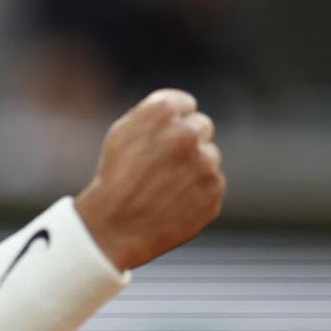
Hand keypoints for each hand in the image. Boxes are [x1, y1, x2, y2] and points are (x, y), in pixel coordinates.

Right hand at [74, 89, 224, 270]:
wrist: (117, 225)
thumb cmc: (115, 177)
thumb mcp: (122, 133)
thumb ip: (154, 115)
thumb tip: (182, 111)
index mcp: (163, 111)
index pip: (186, 104)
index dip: (172, 122)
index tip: (161, 137)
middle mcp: (188, 132)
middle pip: (202, 127)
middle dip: (188, 141)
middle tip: (165, 162)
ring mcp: (205, 162)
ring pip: (209, 157)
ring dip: (194, 167)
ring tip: (165, 185)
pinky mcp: (214, 190)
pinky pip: (212, 184)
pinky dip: (197, 191)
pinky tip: (174, 200)